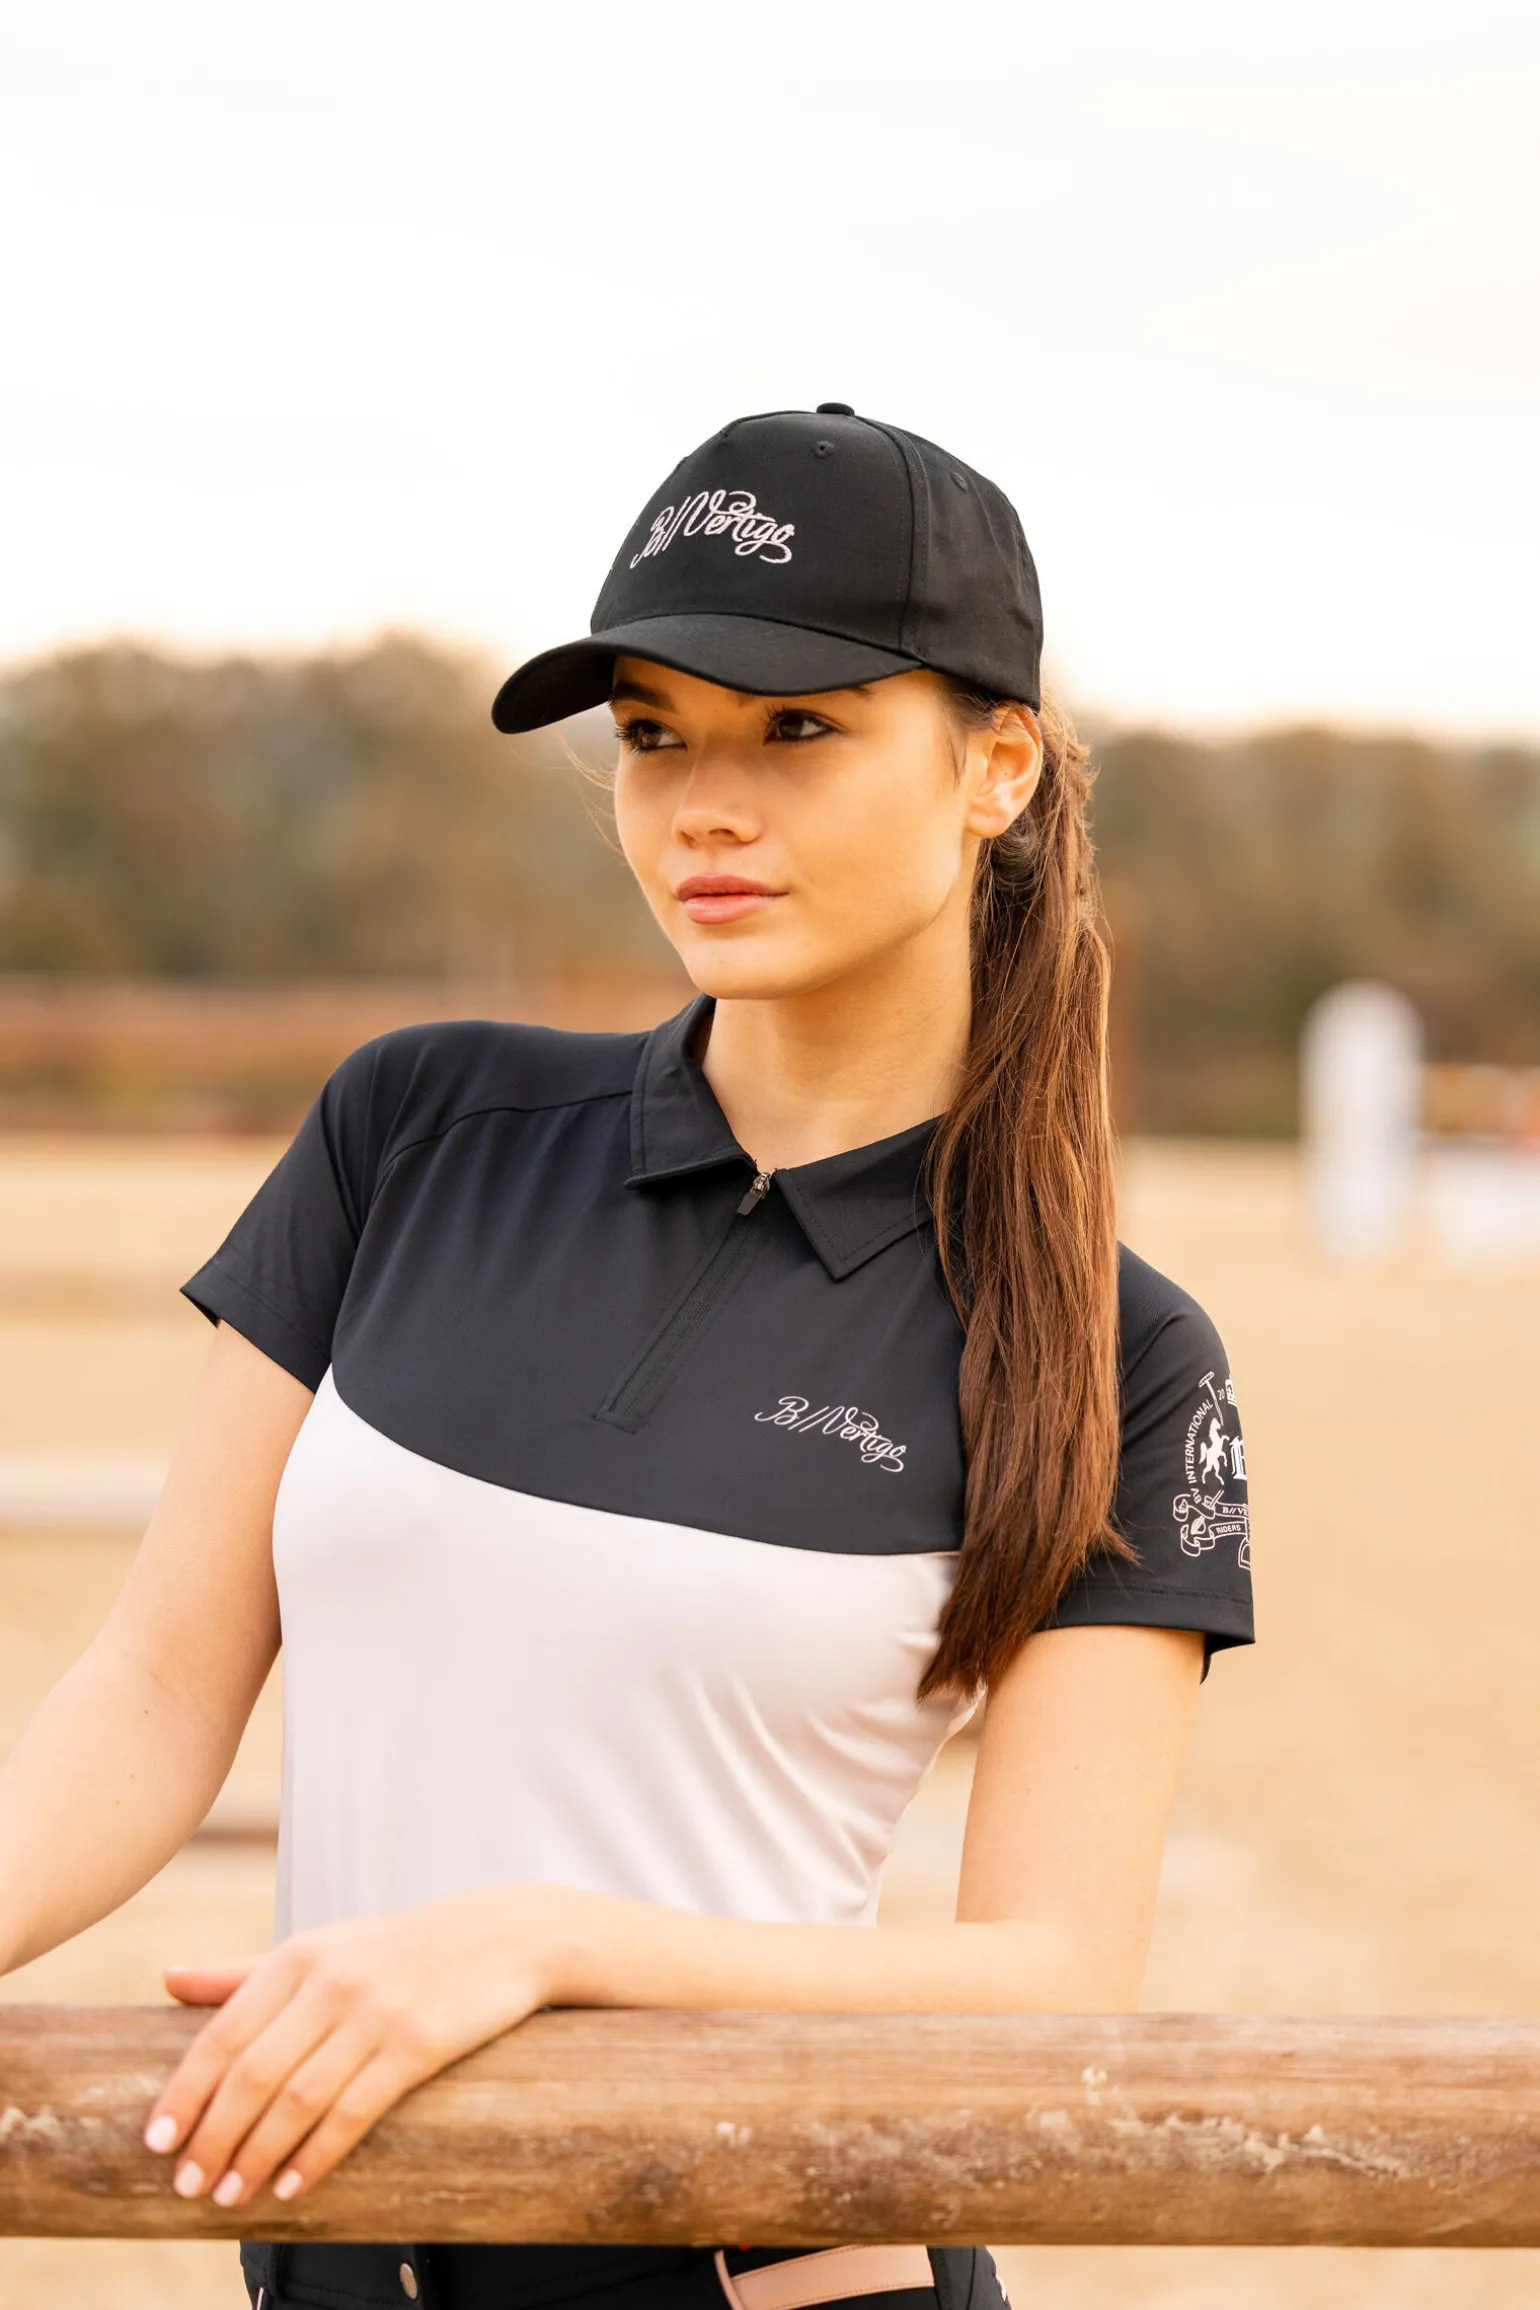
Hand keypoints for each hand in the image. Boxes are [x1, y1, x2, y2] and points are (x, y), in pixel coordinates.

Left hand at [141, 1882, 565, 2207]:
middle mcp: (332, 1980)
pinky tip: (291, 2184)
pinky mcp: (419, 2044)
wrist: (501, 1936)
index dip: (185, 2092)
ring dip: (256, 2156)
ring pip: (299, 2099)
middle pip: (253, 2074)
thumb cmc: (397, 1949)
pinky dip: (316, 2154)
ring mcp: (378, 2012)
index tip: (156, 2141)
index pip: (223, 2032)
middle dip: (214, 2137)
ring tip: (231, 2195)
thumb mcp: (322, 1946)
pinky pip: (355, 2110)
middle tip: (188, 2185)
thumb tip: (168, 1979)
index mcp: (299, 1954)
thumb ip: (245, 1971)